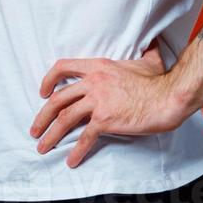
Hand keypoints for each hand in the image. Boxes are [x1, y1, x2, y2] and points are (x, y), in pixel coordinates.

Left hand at [30, 38, 181, 166]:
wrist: (168, 97)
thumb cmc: (159, 81)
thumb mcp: (147, 60)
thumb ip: (146, 50)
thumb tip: (154, 41)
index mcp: (97, 66)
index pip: (62, 67)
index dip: (49, 80)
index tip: (42, 93)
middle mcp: (93, 82)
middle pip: (58, 99)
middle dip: (42, 116)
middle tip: (35, 129)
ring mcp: (98, 101)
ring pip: (65, 118)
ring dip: (51, 135)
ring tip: (42, 147)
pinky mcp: (105, 120)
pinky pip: (85, 137)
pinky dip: (76, 151)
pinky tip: (71, 161)